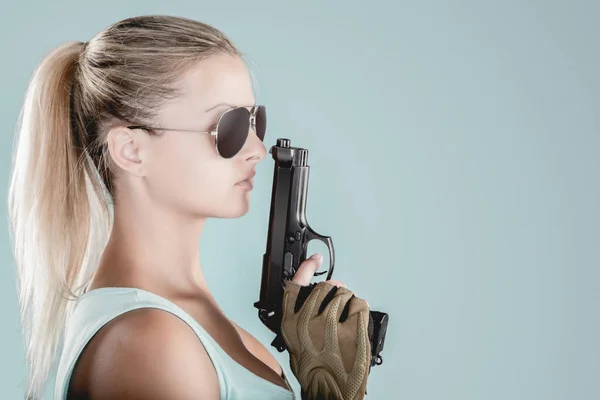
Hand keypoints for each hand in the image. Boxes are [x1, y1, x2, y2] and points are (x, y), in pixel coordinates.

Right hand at [281, 253, 372, 399]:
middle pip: (323, 287)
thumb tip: (314, 304)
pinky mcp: (352, 328)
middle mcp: (309, 320)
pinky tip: (359, 315)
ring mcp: (331, 323)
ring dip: (348, 298)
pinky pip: (360, 305)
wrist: (330, 393)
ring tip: (349, 309)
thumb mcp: (296, 344)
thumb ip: (301, 322)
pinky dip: (361, 307)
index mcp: (291, 323)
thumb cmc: (313, 374)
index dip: (305, 269)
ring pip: (343, 294)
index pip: (295, 286)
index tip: (313, 259)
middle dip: (334, 286)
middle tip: (340, 290)